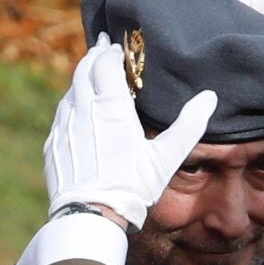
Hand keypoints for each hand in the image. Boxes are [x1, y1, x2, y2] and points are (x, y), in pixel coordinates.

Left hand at [43, 34, 216, 230]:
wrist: (91, 217)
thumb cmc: (133, 188)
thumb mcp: (166, 158)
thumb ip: (189, 125)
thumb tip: (209, 97)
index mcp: (110, 106)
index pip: (104, 63)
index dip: (111, 52)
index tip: (117, 47)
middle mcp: (82, 109)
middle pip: (83, 71)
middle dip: (94, 58)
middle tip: (102, 50)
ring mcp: (64, 126)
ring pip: (70, 92)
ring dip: (82, 81)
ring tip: (93, 80)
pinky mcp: (54, 144)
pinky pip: (62, 116)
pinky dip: (72, 106)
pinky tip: (80, 113)